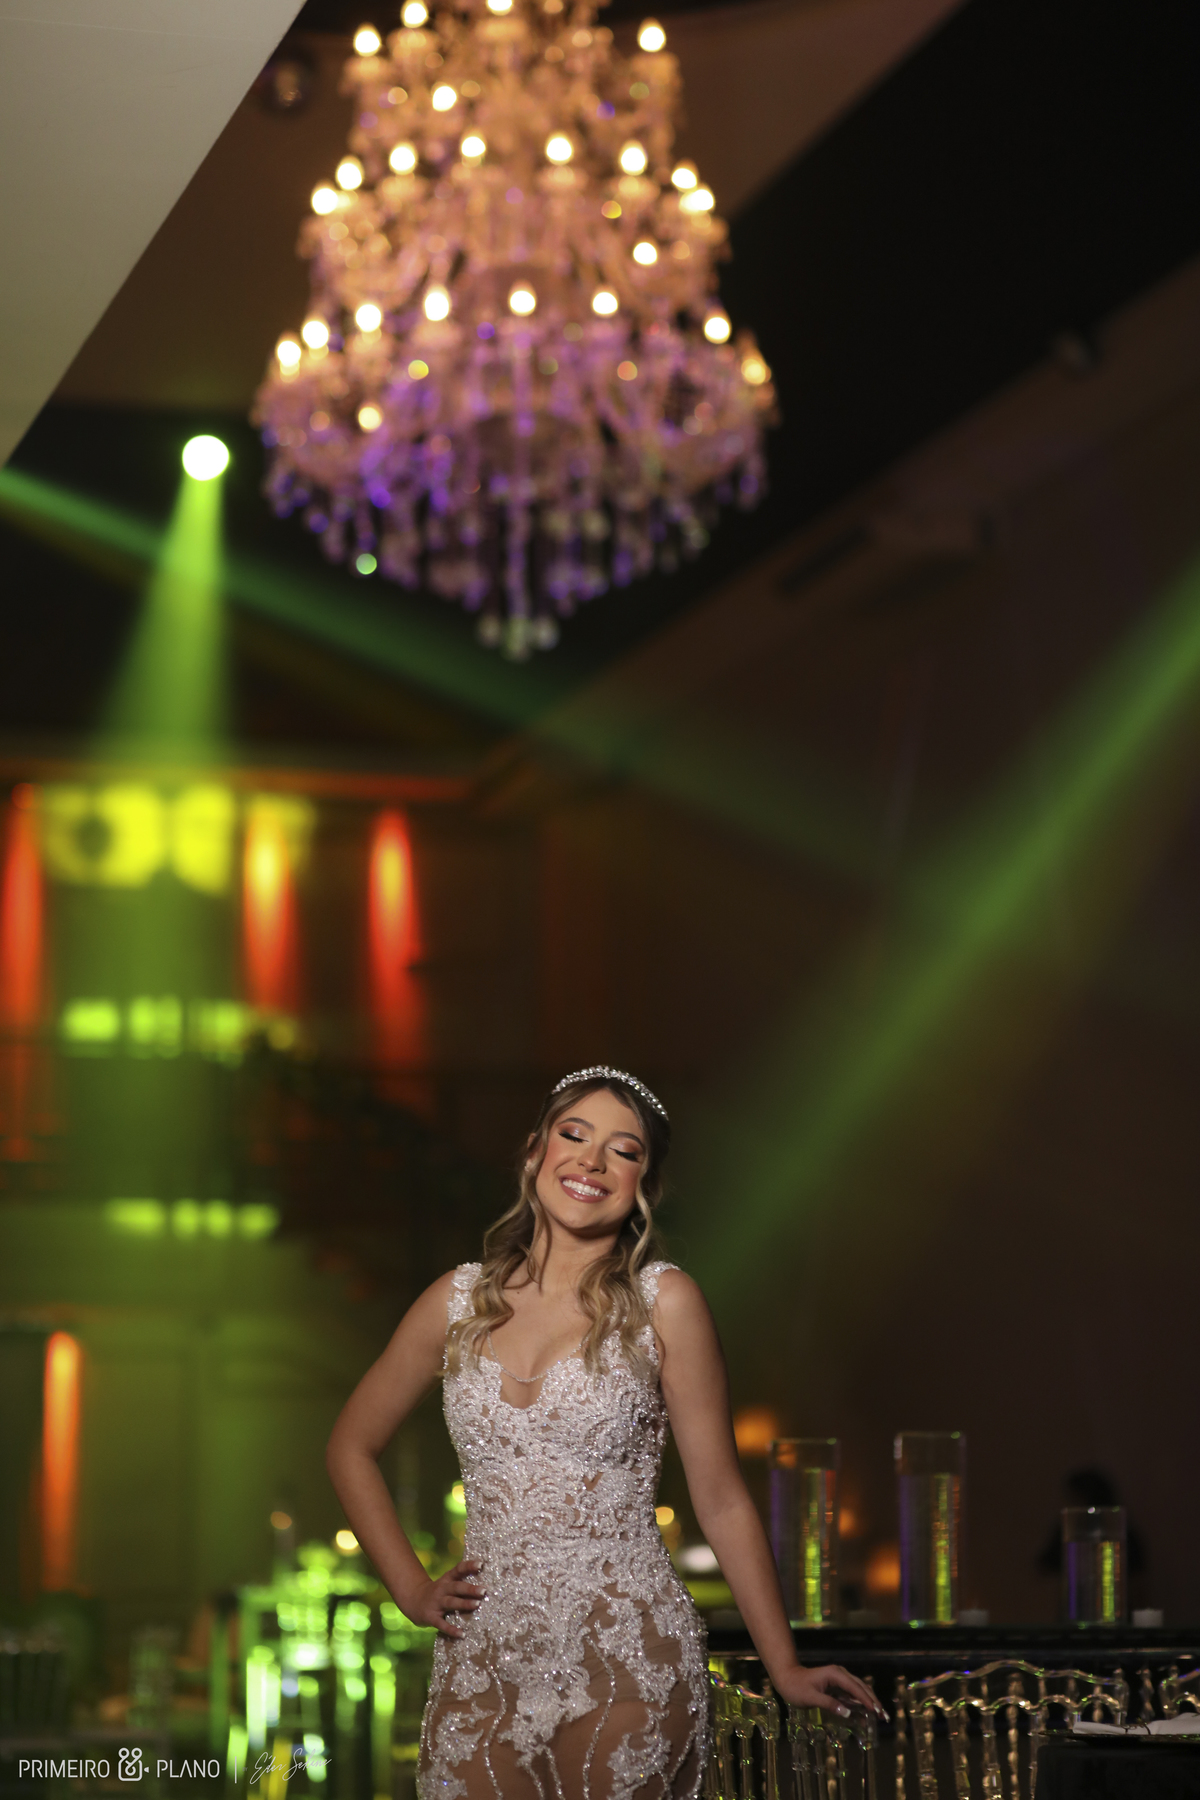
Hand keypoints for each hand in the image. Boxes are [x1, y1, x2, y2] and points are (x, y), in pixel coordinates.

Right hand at [401, 1559, 485, 1637]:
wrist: (413, 1600)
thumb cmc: (438, 1592)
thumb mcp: (446, 1583)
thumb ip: (461, 1582)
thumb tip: (484, 1583)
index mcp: (447, 1579)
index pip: (458, 1570)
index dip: (469, 1566)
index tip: (481, 1564)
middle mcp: (442, 1589)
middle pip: (456, 1587)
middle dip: (470, 1588)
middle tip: (484, 1590)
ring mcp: (436, 1603)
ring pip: (451, 1602)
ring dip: (464, 1603)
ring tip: (476, 1605)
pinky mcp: (431, 1617)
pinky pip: (442, 1624)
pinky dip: (451, 1629)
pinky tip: (461, 1634)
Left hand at [770, 1664, 885, 1720]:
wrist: (787, 1678)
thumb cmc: (796, 1688)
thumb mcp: (811, 1698)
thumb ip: (829, 1704)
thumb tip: (848, 1712)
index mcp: (835, 1674)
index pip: (855, 1688)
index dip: (867, 1700)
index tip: (876, 1711)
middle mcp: (840, 1674)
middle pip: (861, 1687)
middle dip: (873, 1701)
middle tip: (884, 1715)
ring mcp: (839, 1679)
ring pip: (859, 1690)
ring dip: (869, 1701)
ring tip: (880, 1715)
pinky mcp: (837, 1685)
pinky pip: (852, 1694)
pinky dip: (860, 1703)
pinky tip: (866, 1714)